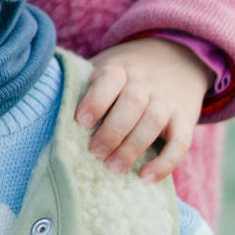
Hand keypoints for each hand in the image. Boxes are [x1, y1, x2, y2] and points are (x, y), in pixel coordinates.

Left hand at [75, 38, 212, 182]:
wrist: (176, 57)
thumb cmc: (126, 72)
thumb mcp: (106, 66)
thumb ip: (85, 84)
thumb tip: (50, 112)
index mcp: (121, 68)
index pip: (110, 79)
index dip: (95, 100)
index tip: (81, 122)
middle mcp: (146, 82)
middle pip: (133, 102)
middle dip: (112, 131)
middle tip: (95, 153)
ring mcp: (167, 99)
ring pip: (155, 120)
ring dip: (133, 147)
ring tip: (112, 167)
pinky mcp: (185, 118)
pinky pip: (181, 142)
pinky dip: (166, 163)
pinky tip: (146, 177)